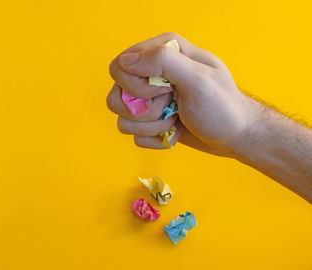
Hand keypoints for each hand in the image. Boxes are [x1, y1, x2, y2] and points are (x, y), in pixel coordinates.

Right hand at [107, 32, 252, 156]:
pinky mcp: (149, 120)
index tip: (166, 91)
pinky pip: (134, 134)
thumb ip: (163, 61)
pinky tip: (174, 131)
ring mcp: (148, 99)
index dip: (137, 85)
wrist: (234, 135)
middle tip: (171, 106)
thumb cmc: (223, 106)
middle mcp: (151, 73)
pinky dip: (155, 138)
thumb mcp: (199, 79)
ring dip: (151, 126)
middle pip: (117, 94)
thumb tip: (126, 61)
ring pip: (123, 117)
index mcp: (162, 52)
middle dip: (144, 109)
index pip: (121, 65)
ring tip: (175, 120)